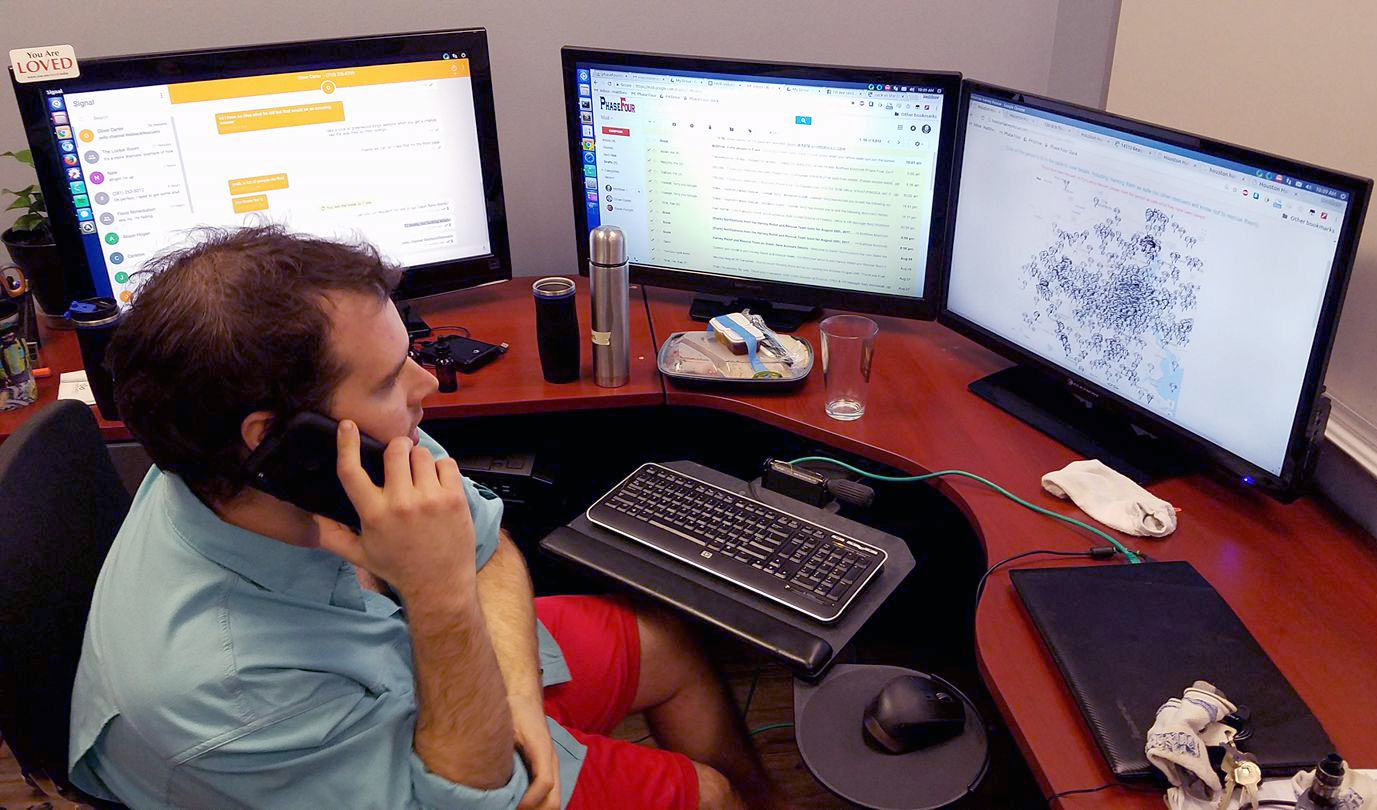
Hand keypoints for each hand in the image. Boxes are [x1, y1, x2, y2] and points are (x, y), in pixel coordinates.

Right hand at [315, 420, 474, 598]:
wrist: (439, 585)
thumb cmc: (398, 568)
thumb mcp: (360, 555)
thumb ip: (333, 535)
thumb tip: (312, 516)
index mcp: (373, 514)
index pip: (352, 471)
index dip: (347, 444)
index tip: (347, 425)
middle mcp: (400, 503)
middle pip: (395, 450)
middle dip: (396, 449)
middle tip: (400, 461)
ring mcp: (430, 499)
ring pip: (421, 454)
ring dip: (418, 460)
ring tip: (419, 477)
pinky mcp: (454, 499)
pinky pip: (446, 463)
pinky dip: (441, 468)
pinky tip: (437, 483)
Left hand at [511, 693, 559, 809]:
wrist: (526, 700)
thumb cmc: (516, 711)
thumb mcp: (507, 726)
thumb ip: (502, 749)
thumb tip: (487, 773)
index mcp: (543, 750)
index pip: (545, 783)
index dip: (529, 800)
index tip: (512, 806)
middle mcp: (551, 762)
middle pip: (554, 800)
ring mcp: (551, 767)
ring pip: (553, 801)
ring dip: (536, 809)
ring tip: (513, 809)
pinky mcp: (546, 770)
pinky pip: (548, 795)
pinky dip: (536, 805)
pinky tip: (518, 804)